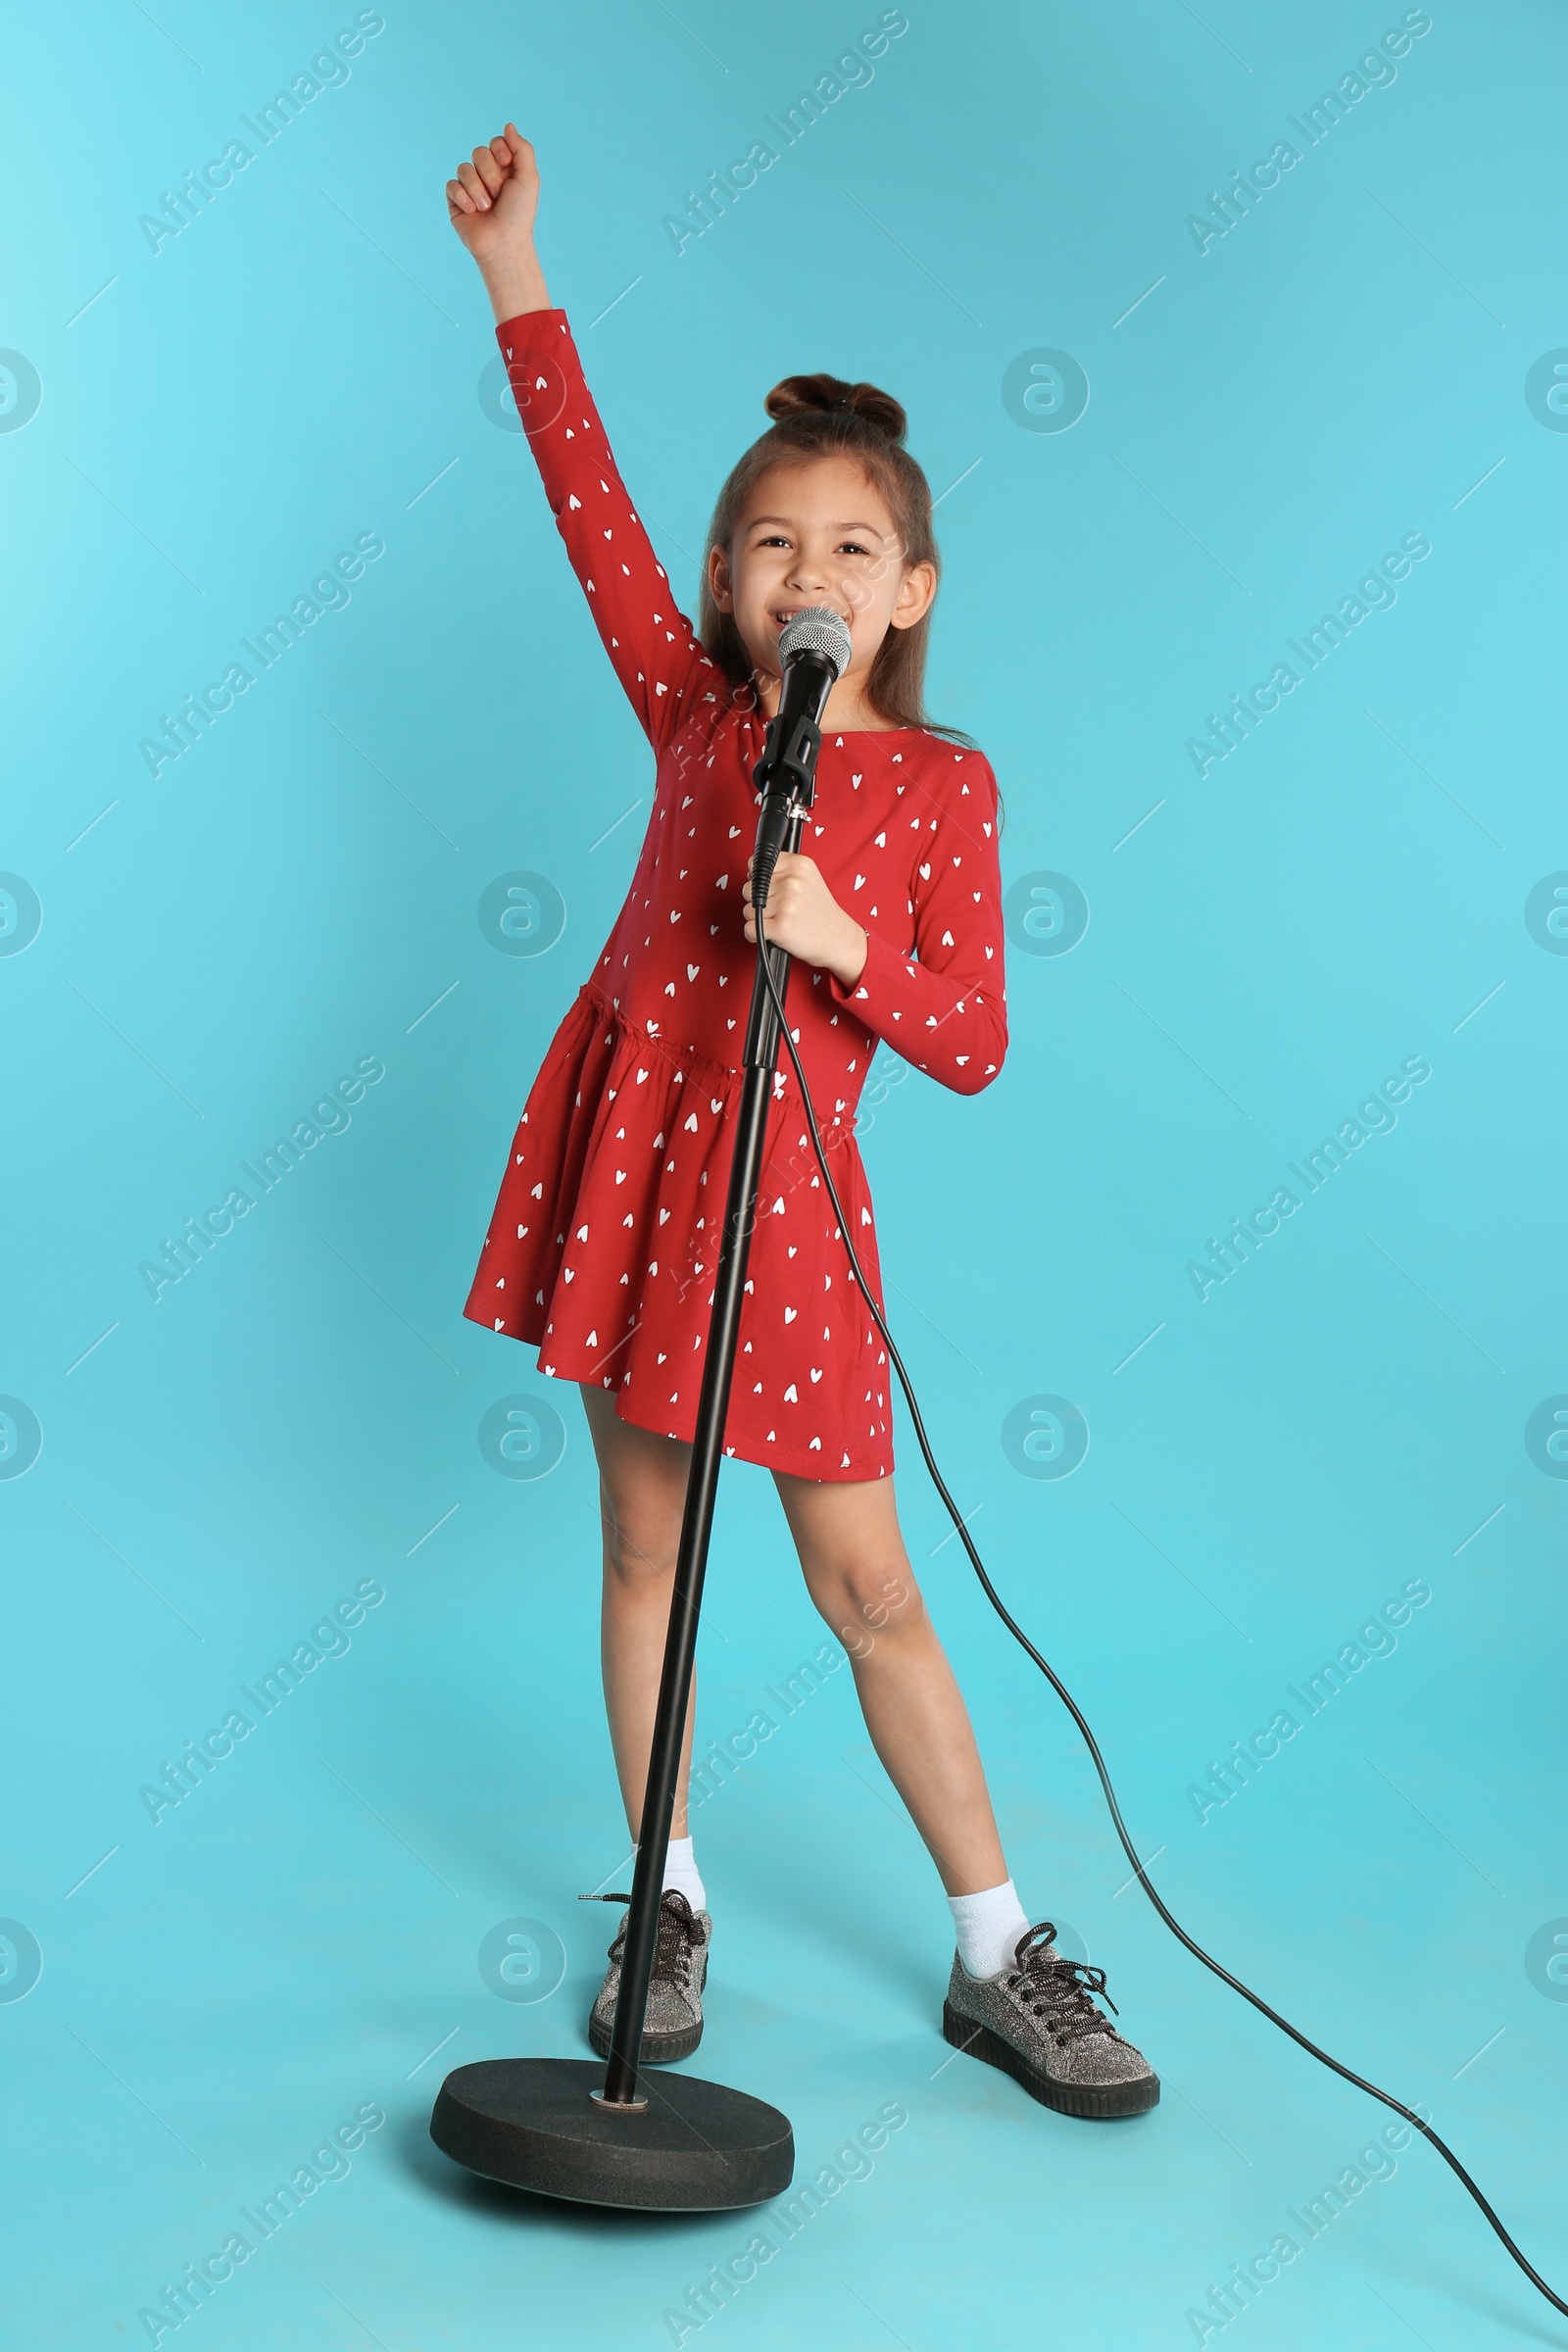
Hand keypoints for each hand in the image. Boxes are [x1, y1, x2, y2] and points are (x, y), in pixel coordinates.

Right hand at [445, 124, 549, 317]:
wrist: (503, 244)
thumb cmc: (519, 215)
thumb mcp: (528, 178)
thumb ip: (522, 149)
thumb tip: (508, 125)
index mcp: (505, 169)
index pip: (495, 143)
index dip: (499, 149)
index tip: (506, 163)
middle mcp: (487, 176)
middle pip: (479, 152)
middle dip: (490, 173)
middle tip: (499, 194)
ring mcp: (470, 188)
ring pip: (464, 168)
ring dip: (477, 189)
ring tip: (486, 208)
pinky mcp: (455, 200)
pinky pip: (452, 185)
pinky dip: (463, 197)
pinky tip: (472, 212)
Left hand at [743, 852, 867, 988]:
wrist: (839, 939)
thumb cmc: (821, 913)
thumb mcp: (809, 879)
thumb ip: (782, 870)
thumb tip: (750, 872)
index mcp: (799, 865)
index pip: (758, 865)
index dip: (760, 880)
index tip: (773, 890)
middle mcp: (792, 882)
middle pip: (749, 888)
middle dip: (760, 901)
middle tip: (782, 909)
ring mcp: (786, 904)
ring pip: (747, 910)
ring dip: (759, 919)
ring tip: (781, 921)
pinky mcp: (781, 926)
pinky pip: (748, 929)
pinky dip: (754, 935)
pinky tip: (772, 933)